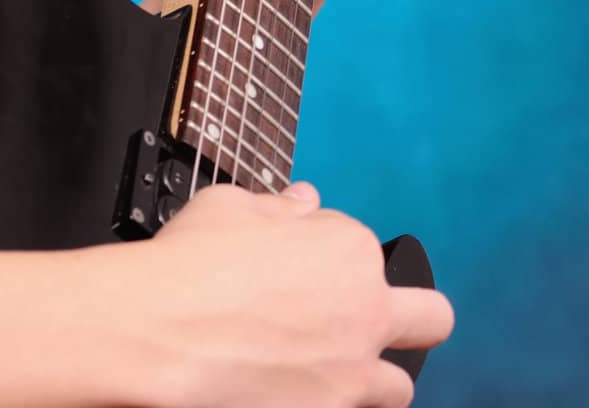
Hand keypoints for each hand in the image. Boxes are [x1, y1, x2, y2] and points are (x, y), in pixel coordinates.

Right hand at [137, 180, 453, 407]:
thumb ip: (279, 207)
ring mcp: (350, 378)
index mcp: (350, 251)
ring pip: (399, 389)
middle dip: (412, 320)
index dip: (329, 257)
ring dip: (372, 379)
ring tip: (329, 374)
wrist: (157, 331)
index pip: (365, 251)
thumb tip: (303, 202)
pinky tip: (293, 393)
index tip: (298, 267)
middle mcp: (365, 313)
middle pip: (431, 319)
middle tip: (366, 325)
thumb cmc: (190, 263)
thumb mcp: (232, 206)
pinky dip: (328, 405)